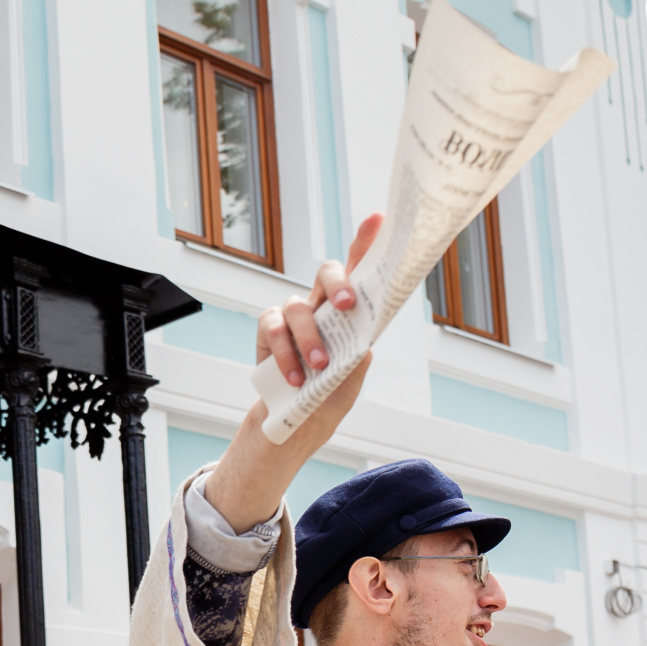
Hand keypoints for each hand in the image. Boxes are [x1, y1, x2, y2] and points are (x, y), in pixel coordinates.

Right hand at [257, 212, 381, 389]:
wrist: (298, 426)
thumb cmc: (328, 398)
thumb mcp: (351, 380)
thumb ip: (357, 356)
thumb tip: (361, 335)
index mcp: (347, 314)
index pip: (358, 273)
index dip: (365, 243)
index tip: (378, 219)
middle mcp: (320, 307)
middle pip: (327, 274)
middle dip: (338, 284)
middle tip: (346, 305)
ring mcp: (292, 317)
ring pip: (299, 306)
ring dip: (310, 336)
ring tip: (319, 367)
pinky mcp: (269, 332)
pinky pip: (274, 329)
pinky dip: (286, 353)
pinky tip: (295, 377)